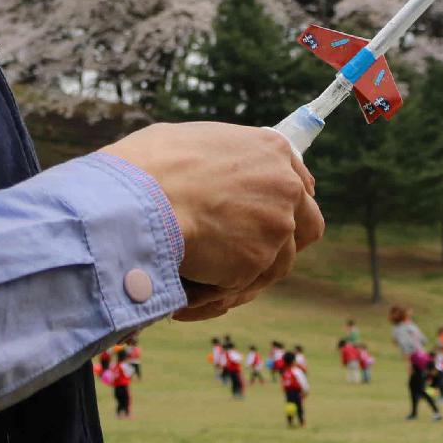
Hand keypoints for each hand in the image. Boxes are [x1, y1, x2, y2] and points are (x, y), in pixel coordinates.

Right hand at [101, 121, 321, 321]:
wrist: (134, 201)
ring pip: (277, 265)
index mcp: (270, 148)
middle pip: (308, 225)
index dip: (286, 205)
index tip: (273, 218)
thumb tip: (211, 176)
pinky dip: (214, 296)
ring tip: (198, 285)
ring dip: (242, 276)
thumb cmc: (146, 166)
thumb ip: (219, 163)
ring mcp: (276, 226)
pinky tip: (184, 299)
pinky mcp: (258, 263)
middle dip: (285, 244)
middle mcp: (284, 185)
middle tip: (252, 257)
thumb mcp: (189, 144)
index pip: (299, 182)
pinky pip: (240, 288)